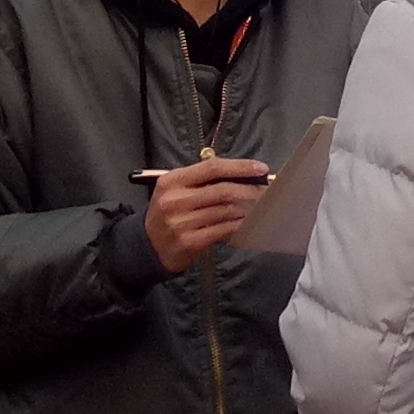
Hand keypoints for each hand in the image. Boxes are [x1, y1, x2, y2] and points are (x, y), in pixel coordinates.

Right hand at [141, 156, 274, 274]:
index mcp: (172, 181)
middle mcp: (176, 200)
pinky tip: (247, 222)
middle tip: (266, 191)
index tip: (261, 168)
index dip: (239, 167)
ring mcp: (182, 222)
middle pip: (222, 190)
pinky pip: (223, 230)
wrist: (147, 246)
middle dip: (249, 189)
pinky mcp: (190, 242)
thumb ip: (201, 180)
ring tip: (260, 206)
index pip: (211, 168)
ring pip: (226, 211)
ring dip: (248, 208)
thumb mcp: (175, 190)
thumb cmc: (167, 213)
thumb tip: (241, 174)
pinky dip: (239, 225)